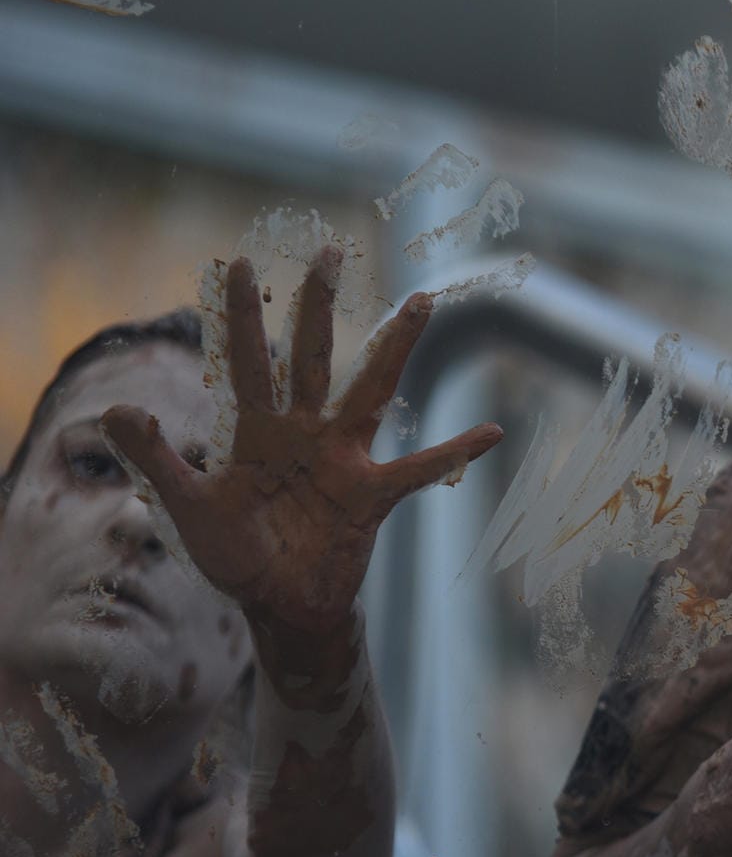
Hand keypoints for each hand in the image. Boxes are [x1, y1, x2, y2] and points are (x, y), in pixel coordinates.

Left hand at [101, 248, 502, 671]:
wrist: (280, 605)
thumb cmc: (236, 555)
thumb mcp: (189, 507)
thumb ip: (155, 459)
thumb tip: (112, 408)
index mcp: (257, 431)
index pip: (248, 362)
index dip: (242, 316)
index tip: (238, 262)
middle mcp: (304, 431)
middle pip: (314, 354)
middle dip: (318, 304)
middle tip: (328, 251)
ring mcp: (343, 457)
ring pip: (372, 388)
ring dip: (396, 345)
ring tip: (420, 300)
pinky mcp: (372, 492)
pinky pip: (421, 468)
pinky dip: (456, 452)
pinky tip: (493, 432)